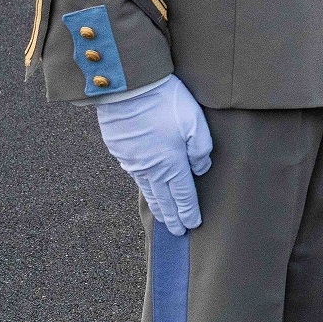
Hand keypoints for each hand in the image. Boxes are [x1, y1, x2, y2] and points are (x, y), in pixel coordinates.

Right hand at [95, 75, 212, 236]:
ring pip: (148, 190)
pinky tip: (148, 188)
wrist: (129, 89)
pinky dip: (144, 187)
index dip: (188, 211)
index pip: (183, 195)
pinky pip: (136, 176)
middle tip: (177, 231)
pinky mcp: (121, 152)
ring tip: (163, 218)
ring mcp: (133, 162)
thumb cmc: (166, 103)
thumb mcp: (195, 123)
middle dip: (172, 217)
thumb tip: (201, 169)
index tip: (193, 225)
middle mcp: (150, 169)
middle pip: (164, 199)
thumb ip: (201, 149)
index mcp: (171, 164)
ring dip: (157, 206)